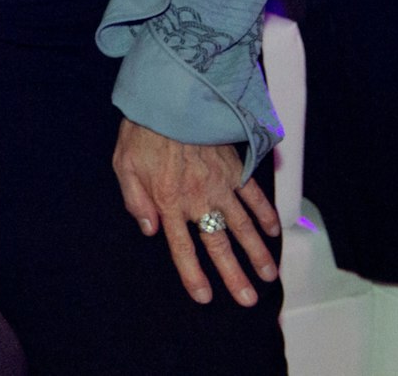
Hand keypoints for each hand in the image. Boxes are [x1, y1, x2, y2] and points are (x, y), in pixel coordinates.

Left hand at [112, 118, 280, 305]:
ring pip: (243, 226)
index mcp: (169, 201)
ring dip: (257, 252)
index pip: (181, 247)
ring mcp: (221, 185)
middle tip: (248, 299)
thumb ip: (135, 201)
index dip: (193, 274)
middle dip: (234, 275)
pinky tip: (274, 230)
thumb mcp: (123, 166)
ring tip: (269, 274)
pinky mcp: (235, 168)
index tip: (205, 297)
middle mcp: (198, 199)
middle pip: (219, 244)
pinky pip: (254, 196)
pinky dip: (266, 214)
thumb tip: (149, 231)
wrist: (167, 99)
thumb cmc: (141, 132)